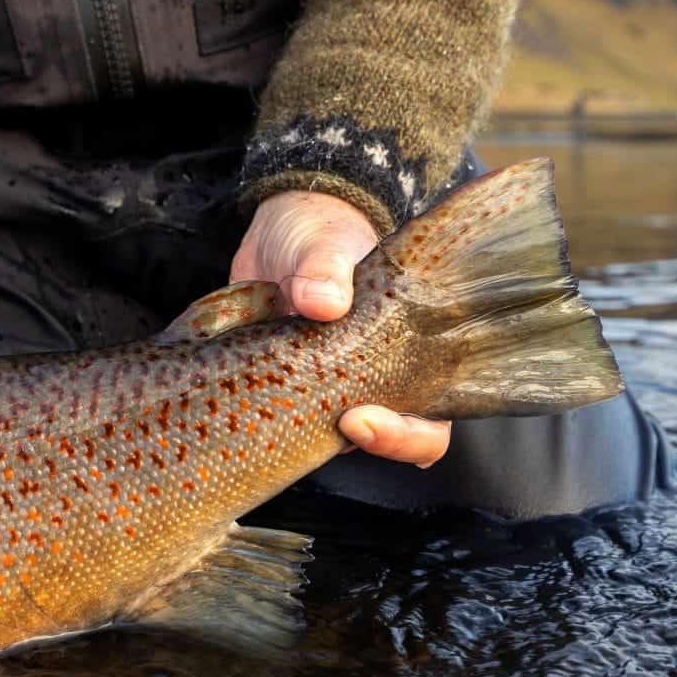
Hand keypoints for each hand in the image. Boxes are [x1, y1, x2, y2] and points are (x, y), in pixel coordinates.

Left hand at [231, 190, 450, 467]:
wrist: (276, 234)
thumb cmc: (320, 235)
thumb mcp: (326, 242)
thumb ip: (326, 267)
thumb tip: (323, 302)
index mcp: (411, 353)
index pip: (431, 424)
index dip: (406, 436)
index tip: (360, 418)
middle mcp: (377, 381)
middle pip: (389, 440)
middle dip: (368, 442)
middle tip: (338, 423)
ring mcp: (331, 390)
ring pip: (331, 439)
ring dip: (309, 434)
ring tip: (278, 405)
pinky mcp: (289, 390)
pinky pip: (282, 424)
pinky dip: (265, 422)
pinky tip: (245, 400)